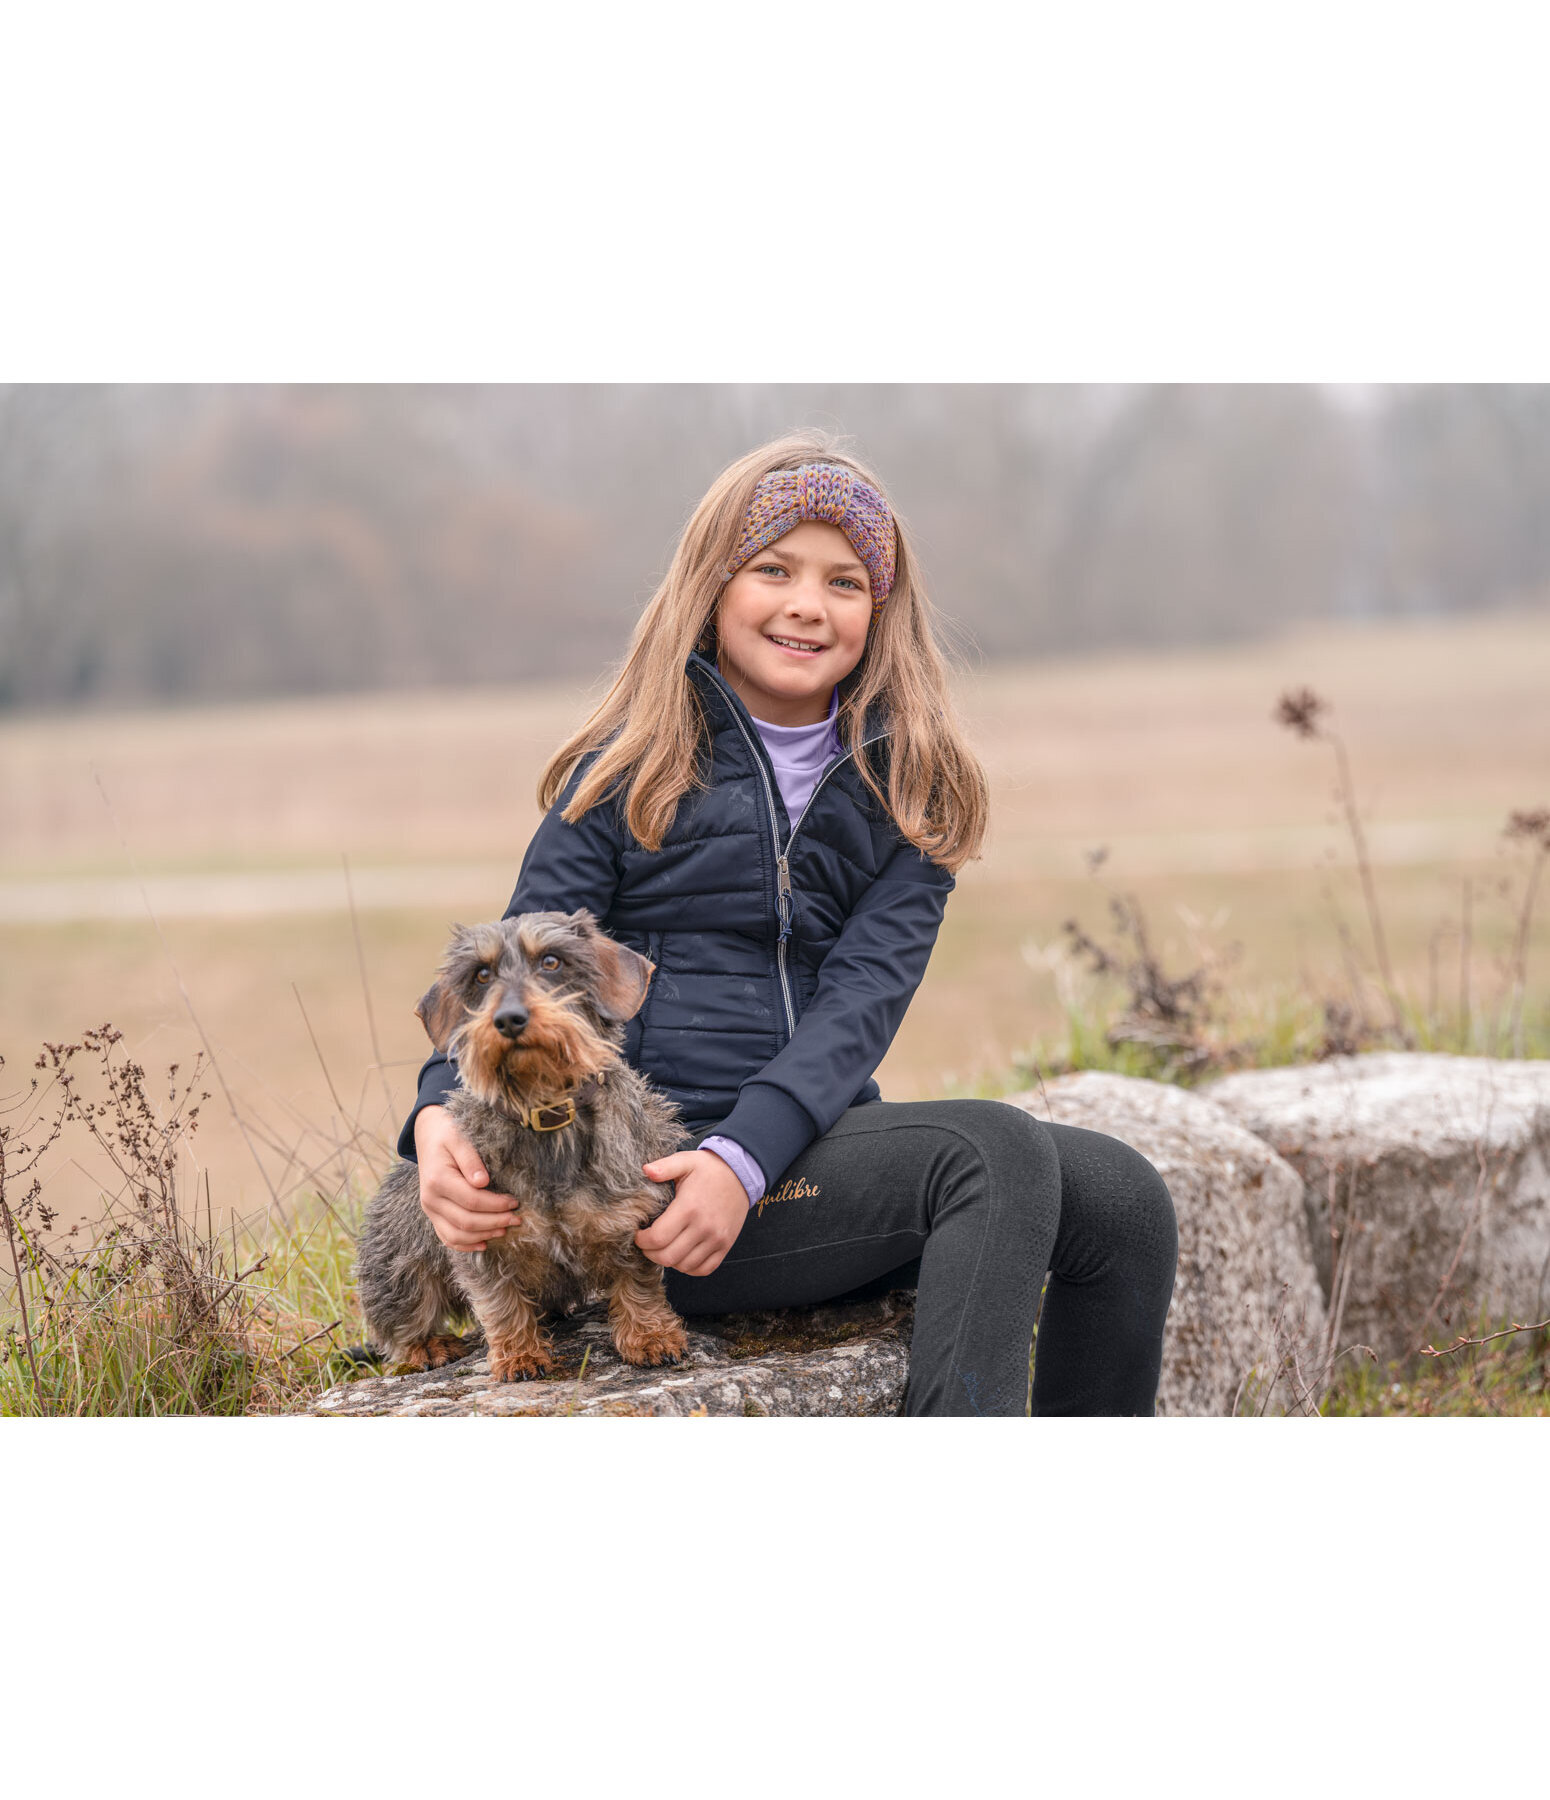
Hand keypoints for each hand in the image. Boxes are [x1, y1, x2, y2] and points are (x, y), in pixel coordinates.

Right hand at [414, 1105, 517, 1251]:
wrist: (429, 1137)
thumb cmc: (448, 1135)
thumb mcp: (459, 1138)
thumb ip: (470, 1159)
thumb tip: (482, 1182)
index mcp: (438, 1180)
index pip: (472, 1201)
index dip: (496, 1205)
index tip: (515, 1202)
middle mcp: (431, 1199)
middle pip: (466, 1221)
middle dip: (495, 1222)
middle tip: (517, 1219)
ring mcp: (430, 1210)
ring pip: (456, 1235)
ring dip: (483, 1236)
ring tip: (505, 1230)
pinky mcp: (433, 1215)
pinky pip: (447, 1237)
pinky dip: (465, 1245)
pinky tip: (484, 1243)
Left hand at [635, 1148, 748, 1276]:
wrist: (741, 1174)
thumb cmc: (708, 1168)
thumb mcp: (686, 1161)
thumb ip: (664, 1166)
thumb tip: (645, 1170)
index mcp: (689, 1207)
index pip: (658, 1238)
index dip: (642, 1241)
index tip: (638, 1234)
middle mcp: (704, 1226)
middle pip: (668, 1257)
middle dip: (650, 1254)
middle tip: (646, 1244)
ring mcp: (717, 1238)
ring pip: (684, 1266)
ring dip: (668, 1261)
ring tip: (663, 1249)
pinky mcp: (725, 1245)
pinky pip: (704, 1269)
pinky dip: (688, 1268)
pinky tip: (681, 1256)